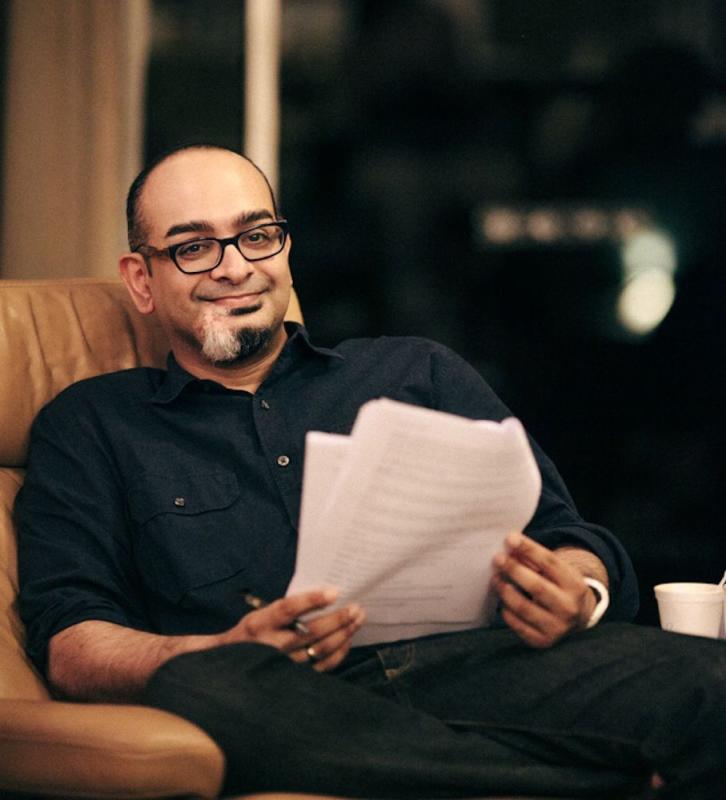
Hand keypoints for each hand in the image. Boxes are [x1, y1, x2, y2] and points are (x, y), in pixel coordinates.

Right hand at [219, 588, 365, 671]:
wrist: (230, 670)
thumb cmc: (251, 636)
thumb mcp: (259, 615)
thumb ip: (284, 608)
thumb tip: (324, 595)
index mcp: (259, 624)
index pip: (288, 609)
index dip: (312, 600)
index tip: (335, 592)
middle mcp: (271, 646)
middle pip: (311, 631)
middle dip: (338, 618)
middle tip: (356, 607)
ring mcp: (284, 666)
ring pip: (321, 649)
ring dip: (343, 633)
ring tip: (357, 620)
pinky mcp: (294, 679)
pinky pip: (322, 667)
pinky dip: (338, 653)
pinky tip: (347, 640)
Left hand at [492, 532, 596, 647]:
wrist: (576, 618)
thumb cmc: (559, 587)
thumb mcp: (556, 571)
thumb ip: (534, 559)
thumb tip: (510, 545)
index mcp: (575, 585)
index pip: (550, 563)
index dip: (529, 549)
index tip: (510, 539)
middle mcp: (569, 608)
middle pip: (537, 586)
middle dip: (514, 570)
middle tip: (498, 559)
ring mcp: (557, 628)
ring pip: (524, 608)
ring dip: (505, 590)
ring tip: (495, 578)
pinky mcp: (543, 641)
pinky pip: (518, 626)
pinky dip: (507, 612)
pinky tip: (502, 602)